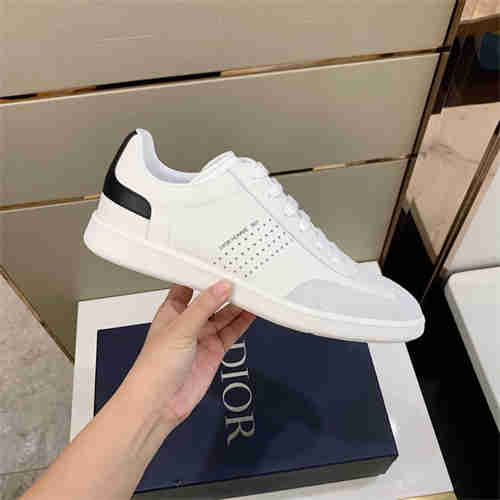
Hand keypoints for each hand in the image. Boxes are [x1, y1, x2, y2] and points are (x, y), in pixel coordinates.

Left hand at [124, 280, 254, 431]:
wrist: (159, 404)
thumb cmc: (155, 367)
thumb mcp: (181, 329)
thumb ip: (204, 307)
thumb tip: (222, 286)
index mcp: (172, 310)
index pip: (189, 285)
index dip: (203, 274)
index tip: (219, 262)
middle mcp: (188, 321)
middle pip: (211, 300)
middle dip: (225, 289)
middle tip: (243, 276)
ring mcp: (202, 336)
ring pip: (224, 315)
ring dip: (238, 305)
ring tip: (253, 290)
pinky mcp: (215, 350)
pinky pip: (232, 332)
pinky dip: (243, 322)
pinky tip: (253, 312)